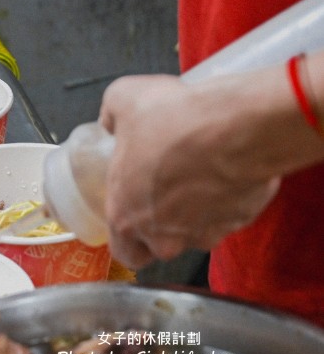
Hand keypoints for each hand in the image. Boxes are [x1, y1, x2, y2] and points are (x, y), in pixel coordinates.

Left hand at [98, 74, 279, 268]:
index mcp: (126, 217)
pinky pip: (230, 216)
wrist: (235, 128)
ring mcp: (206, 232)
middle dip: (165, 225)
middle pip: (162, 246)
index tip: (133, 216)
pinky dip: (227, 199)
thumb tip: (111, 120)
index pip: (124, 253)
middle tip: (168, 193)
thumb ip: (111, 116)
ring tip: (199, 174)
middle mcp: (165, 236)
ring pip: (198, 232)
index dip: (129, 238)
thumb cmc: (173, 121)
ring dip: (198, 211)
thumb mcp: (124, 100)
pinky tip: (226, 170)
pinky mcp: (241, 220)